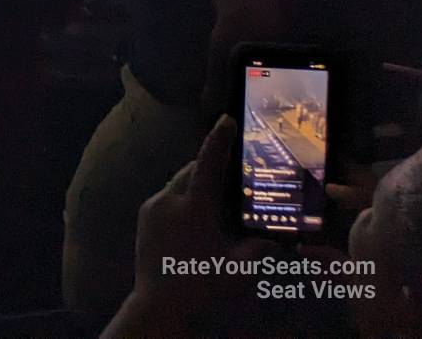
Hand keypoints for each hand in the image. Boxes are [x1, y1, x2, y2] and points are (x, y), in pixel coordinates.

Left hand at [109, 117, 260, 333]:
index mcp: (195, 207)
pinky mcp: (144, 216)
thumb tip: (278, 239)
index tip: (226, 119)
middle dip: (209, 166)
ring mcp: (153, 206)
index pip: (208, 164)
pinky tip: (194, 215)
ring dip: (195, 183)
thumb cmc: (202, 284)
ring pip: (177, 183)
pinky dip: (181, 198)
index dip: (218, 140)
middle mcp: (170, 200)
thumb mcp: (239, 269)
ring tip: (214, 195)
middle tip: (229, 170)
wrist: (158, 301)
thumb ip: (259, 249)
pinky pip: (165, 197)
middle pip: (191, 170)